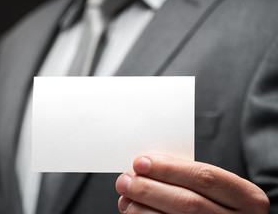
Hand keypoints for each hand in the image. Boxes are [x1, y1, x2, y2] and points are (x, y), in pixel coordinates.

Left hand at [116, 154, 268, 213]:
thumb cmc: (219, 204)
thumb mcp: (218, 189)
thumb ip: (189, 177)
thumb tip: (145, 169)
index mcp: (247, 197)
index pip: (204, 177)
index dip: (169, 169)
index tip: (140, 162)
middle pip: (187, 202)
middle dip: (150, 189)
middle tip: (125, 180)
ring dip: (143, 209)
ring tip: (125, 198)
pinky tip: (134, 212)